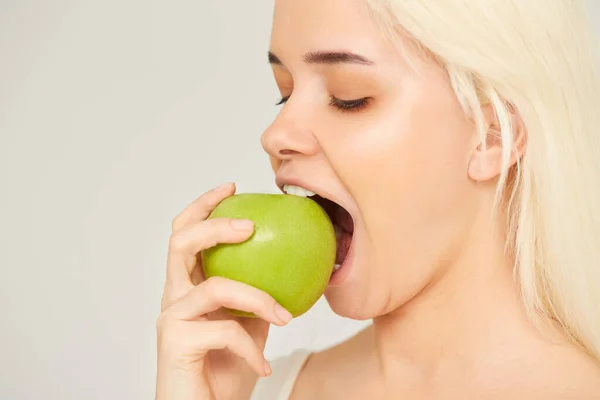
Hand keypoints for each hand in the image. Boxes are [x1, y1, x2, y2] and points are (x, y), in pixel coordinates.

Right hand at [155, 183, 292, 399]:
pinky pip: (225, 331)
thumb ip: (259, 295)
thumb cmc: (225, 369)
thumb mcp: (250, 325)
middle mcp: (174, 296)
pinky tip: (262, 367)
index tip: (232, 186)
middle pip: (181, 242)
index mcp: (189, 286)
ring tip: (284, 317)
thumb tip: (295, 265)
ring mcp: (171, 319)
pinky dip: (251, 348)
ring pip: (215, 287)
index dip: (204, 205)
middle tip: (251, 226)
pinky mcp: (174, 343)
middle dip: (216, 225)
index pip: (185, 233)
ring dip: (258, 299)